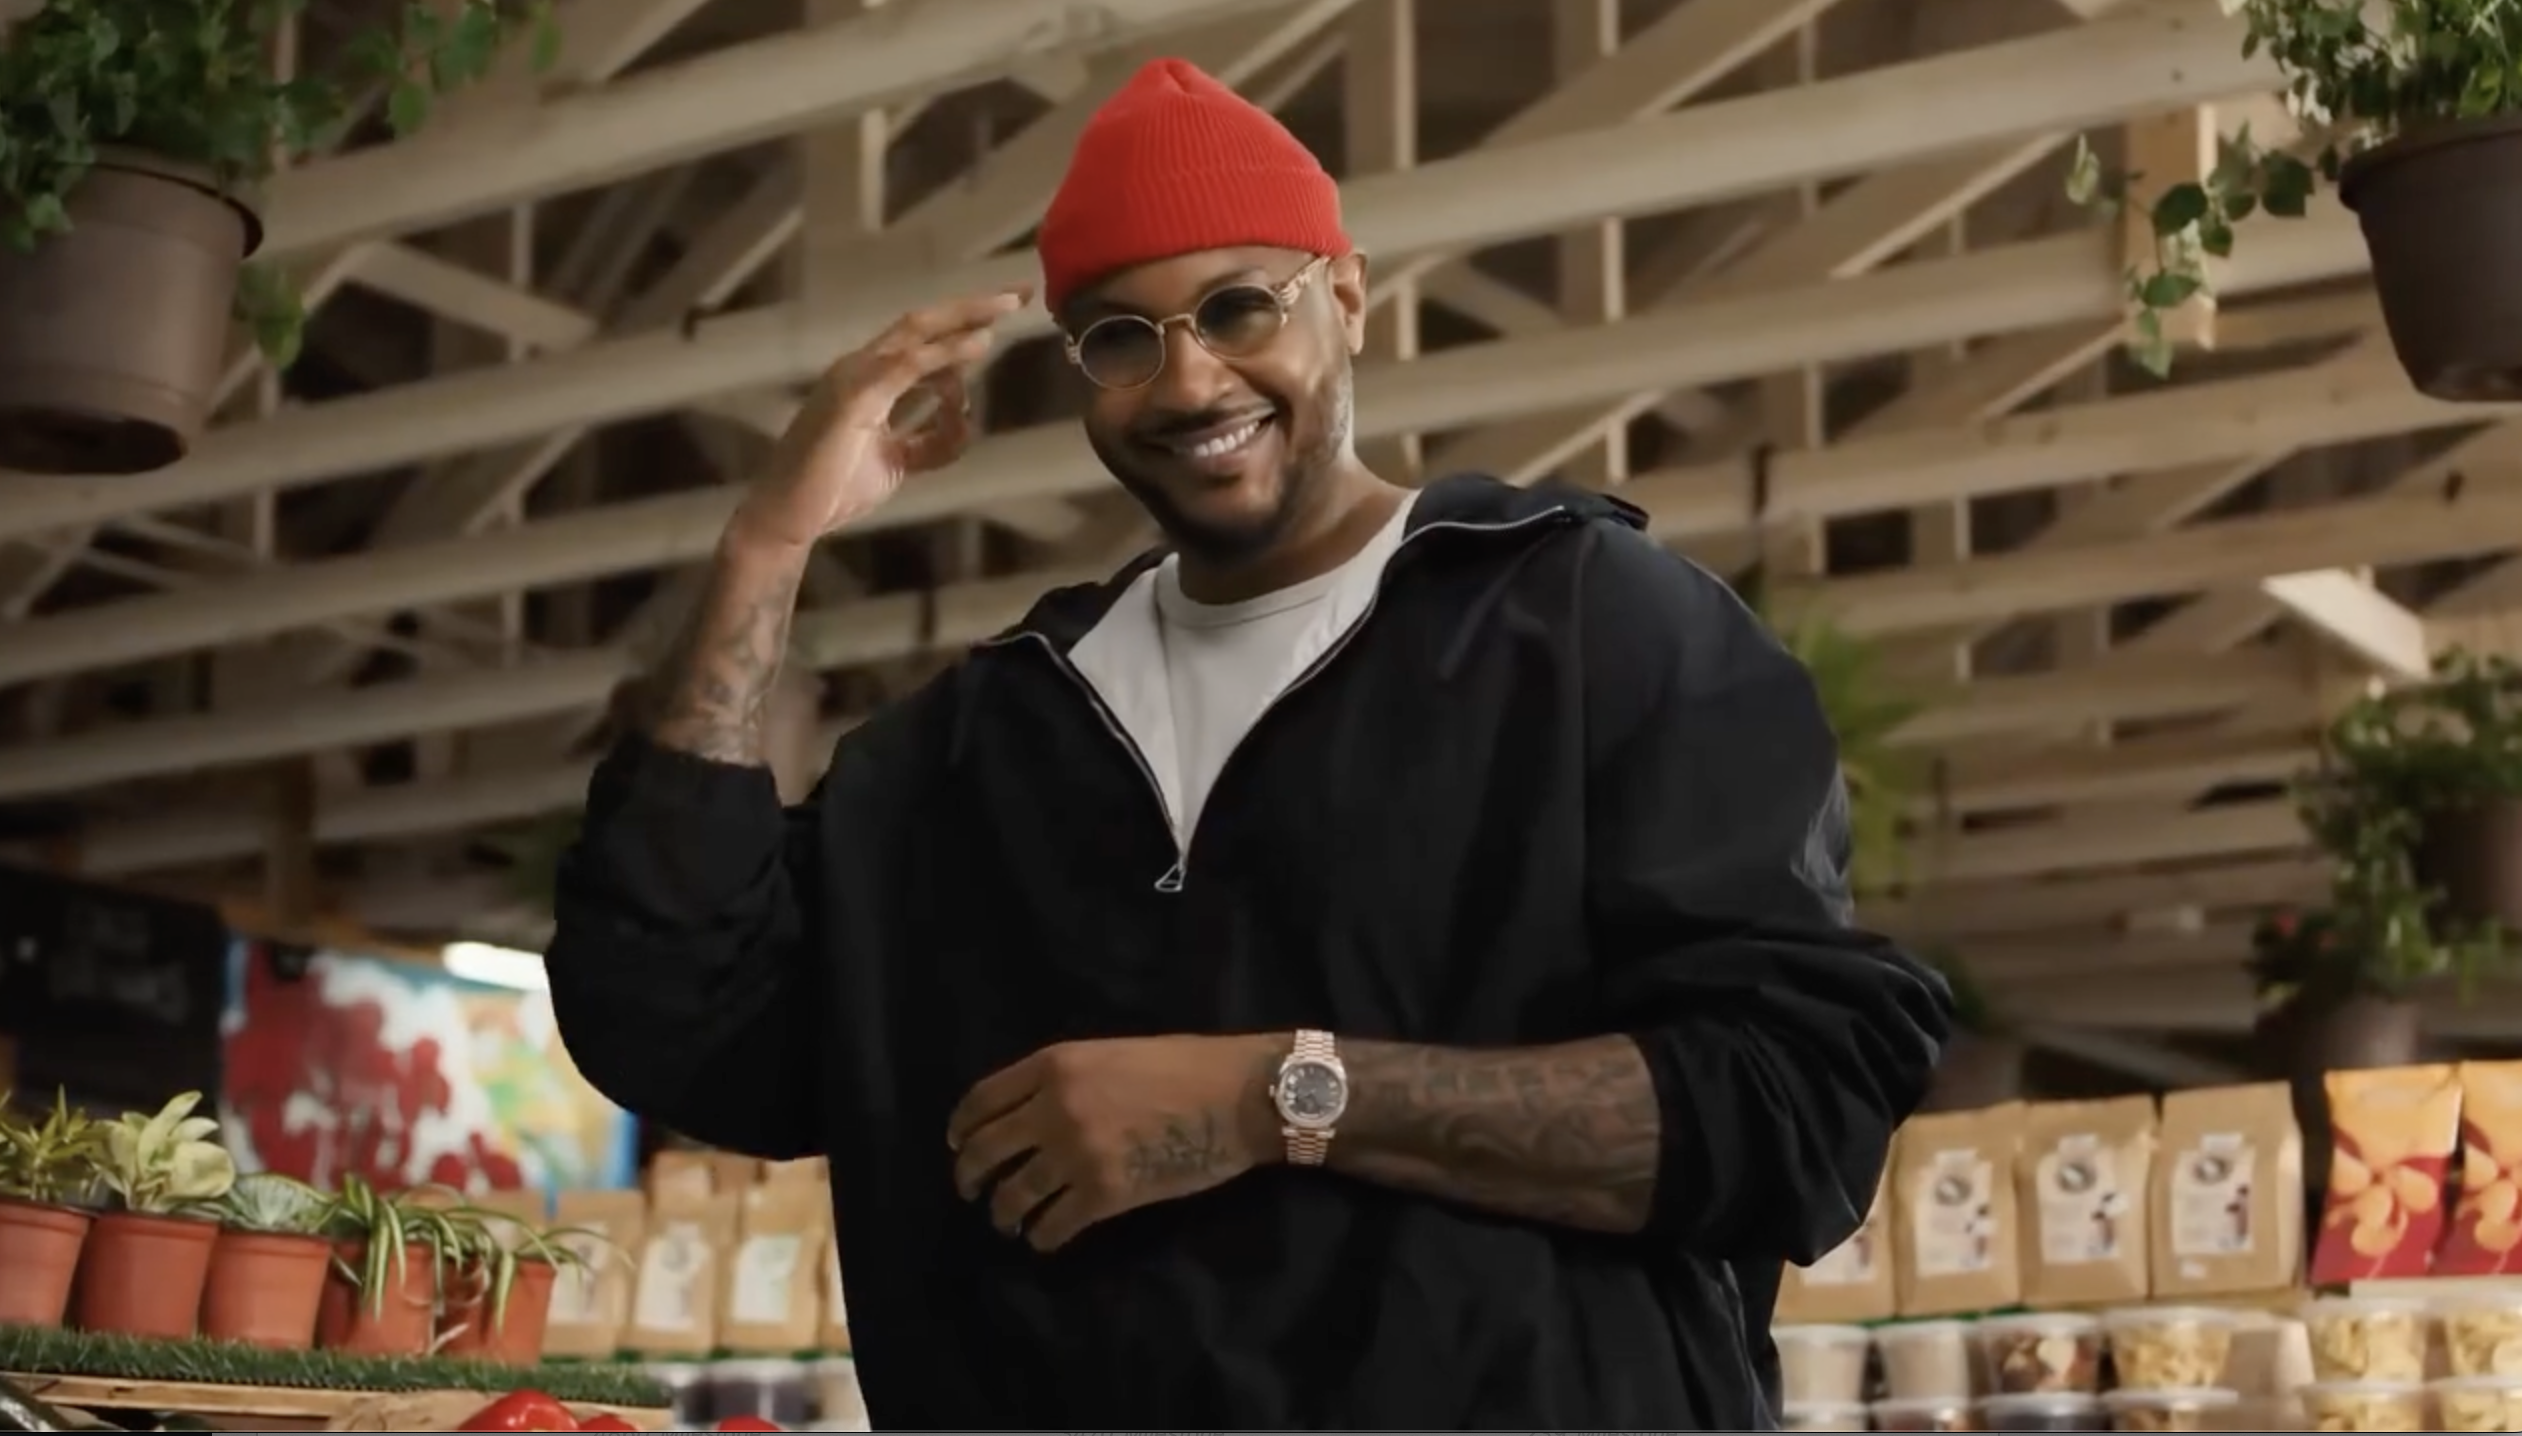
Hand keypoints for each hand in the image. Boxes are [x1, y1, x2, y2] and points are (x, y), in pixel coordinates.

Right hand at [730, 285, 1033, 551]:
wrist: (790, 516)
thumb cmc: (835, 488)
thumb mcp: (899, 462)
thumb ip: (931, 439)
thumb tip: (963, 421)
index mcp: (869, 379)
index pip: (921, 340)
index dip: (963, 323)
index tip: (1005, 312)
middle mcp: (860, 367)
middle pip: (923, 323)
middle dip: (971, 306)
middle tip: (1017, 291)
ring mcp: (854, 377)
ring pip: (917, 331)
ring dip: (964, 317)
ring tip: (1005, 307)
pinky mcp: (854, 395)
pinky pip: (907, 365)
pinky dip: (945, 352)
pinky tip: (978, 344)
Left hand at [947, 1034, 1281, 1251]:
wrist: (1237, 1095)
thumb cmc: (1185, 1066)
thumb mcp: (1112, 1054)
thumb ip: (1066, 1080)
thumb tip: (1034, 1113)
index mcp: (1055, 1064)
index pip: (982, 1100)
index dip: (962, 1128)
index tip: (959, 1145)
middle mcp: (1054, 1107)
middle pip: (985, 1150)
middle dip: (970, 1176)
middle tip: (973, 1191)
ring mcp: (1076, 1153)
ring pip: (1013, 1195)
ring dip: (1004, 1213)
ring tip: (1008, 1221)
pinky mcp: (1103, 1194)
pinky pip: (1052, 1226)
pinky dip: (1043, 1238)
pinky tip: (1046, 1239)